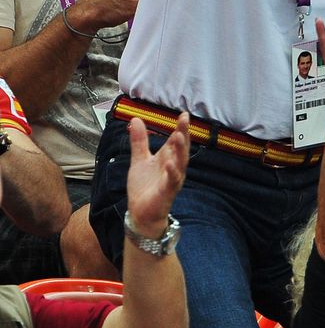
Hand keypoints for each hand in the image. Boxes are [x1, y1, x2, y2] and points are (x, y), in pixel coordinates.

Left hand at [126, 114, 189, 238]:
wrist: (140, 213)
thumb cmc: (144, 187)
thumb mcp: (139, 160)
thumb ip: (139, 141)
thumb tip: (135, 119)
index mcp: (167, 158)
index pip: (176, 141)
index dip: (181, 128)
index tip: (184, 114)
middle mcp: (173, 167)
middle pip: (181, 149)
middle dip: (184, 134)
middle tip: (185, 120)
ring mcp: (172, 179)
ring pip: (180, 163)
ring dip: (180, 150)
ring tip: (179, 136)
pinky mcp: (167, 192)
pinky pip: (172, 181)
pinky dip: (172, 172)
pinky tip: (170, 164)